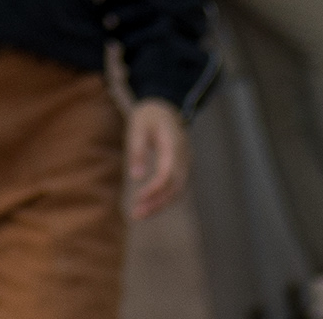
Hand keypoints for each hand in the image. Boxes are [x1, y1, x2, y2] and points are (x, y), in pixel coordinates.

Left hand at [124, 100, 187, 220]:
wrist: (165, 108)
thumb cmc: (148, 116)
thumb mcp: (137, 126)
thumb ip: (137, 150)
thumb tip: (136, 178)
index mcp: (174, 144)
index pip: (168, 174)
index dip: (154, 189)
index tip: (138, 199)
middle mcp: (184, 157)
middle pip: (175, 187)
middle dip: (156, 203)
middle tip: (136, 215)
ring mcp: (185, 163)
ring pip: (177, 191)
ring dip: (160, 205)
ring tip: (139, 214)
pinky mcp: (181, 168)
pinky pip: (176, 188)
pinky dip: (164, 199)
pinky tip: (148, 205)